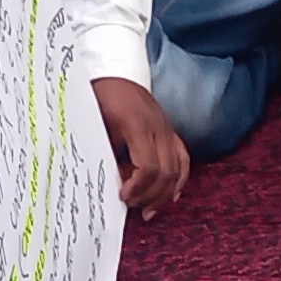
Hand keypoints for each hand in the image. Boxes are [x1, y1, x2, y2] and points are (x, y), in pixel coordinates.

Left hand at [91, 76, 190, 216]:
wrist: (114, 70)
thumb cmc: (101, 96)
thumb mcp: (96, 123)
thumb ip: (105, 152)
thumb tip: (111, 183)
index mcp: (138, 124)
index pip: (148, 166)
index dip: (137, 187)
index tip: (123, 196)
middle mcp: (159, 127)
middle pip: (166, 171)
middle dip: (150, 195)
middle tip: (132, 205)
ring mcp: (167, 127)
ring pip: (178, 168)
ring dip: (165, 193)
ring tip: (149, 210)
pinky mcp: (170, 129)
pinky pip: (183, 158)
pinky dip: (179, 179)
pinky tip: (171, 195)